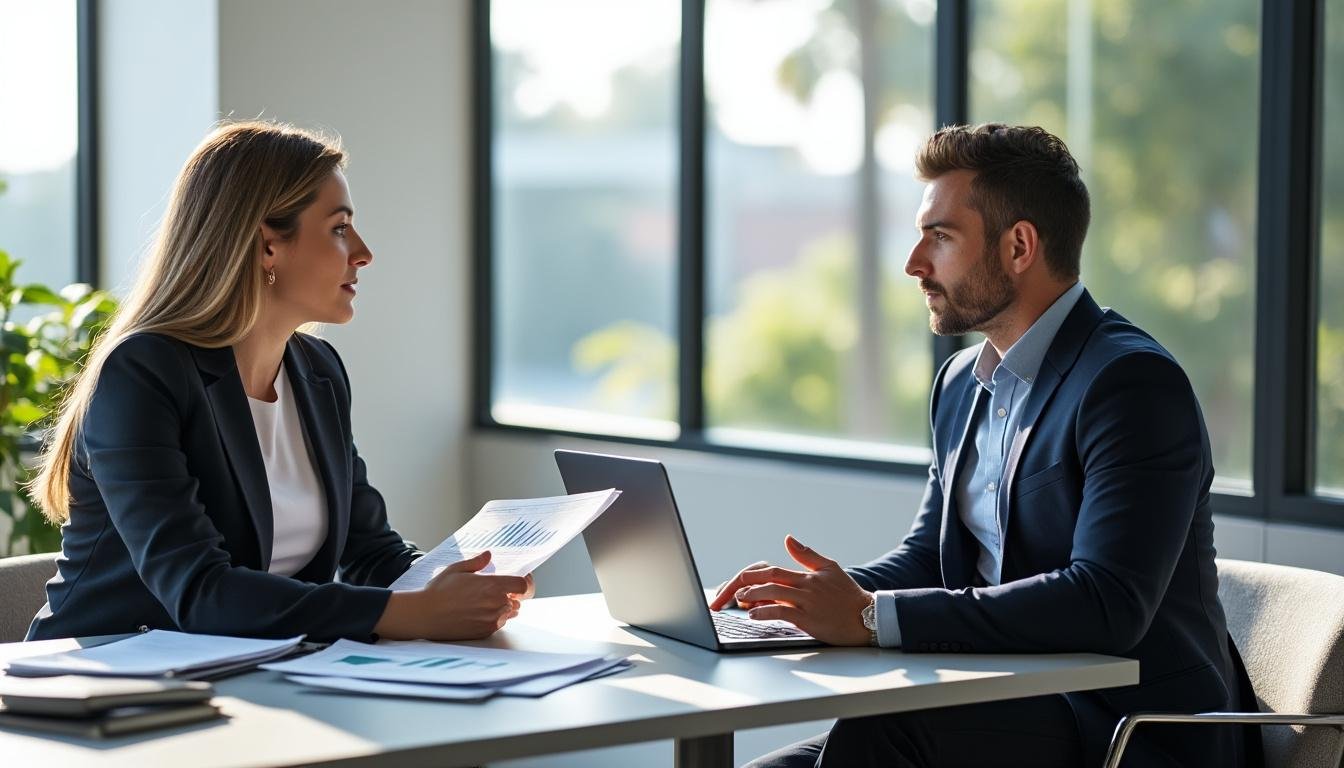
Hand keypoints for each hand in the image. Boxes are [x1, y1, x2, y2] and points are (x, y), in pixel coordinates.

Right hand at [374, 551, 530, 640]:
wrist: (424, 615)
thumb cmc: (438, 591)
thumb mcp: (456, 569)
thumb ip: (477, 562)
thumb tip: (489, 555)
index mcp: (492, 586)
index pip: (524, 585)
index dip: (524, 583)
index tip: (519, 582)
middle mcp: (495, 604)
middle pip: (518, 600)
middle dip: (511, 594)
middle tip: (496, 590)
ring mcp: (491, 620)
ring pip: (509, 612)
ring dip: (504, 607)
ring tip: (484, 602)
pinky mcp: (485, 632)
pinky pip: (499, 624)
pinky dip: (494, 618)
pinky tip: (477, 612)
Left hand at [710, 536, 873, 645]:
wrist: (867, 617)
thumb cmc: (847, 595)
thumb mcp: (829, 568)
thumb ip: (807, 555)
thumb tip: (788, 538)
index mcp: (805, 575)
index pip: (770, 570)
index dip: (749, 575)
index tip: (733, 584)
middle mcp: (803, 586)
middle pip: (766, 578)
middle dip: (741, 585)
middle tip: (724, 595)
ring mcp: (806, 602)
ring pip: (772, 593)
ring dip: (751, 595)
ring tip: (737, 601)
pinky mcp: (809, 619)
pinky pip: (782, 612)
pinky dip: (764, 611)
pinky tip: (753, 614)